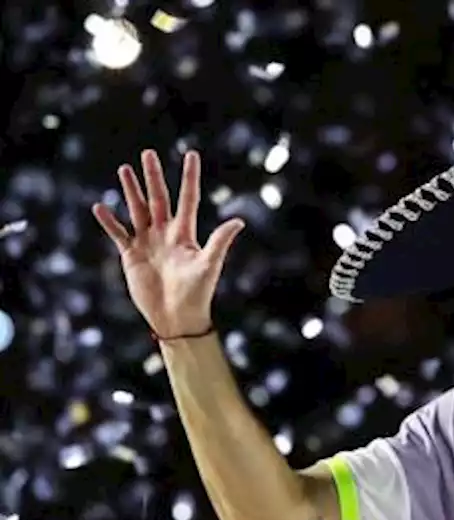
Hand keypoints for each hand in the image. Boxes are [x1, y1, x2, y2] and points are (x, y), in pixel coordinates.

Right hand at [92, 149, 244, 338]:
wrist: (177, 317)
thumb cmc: (197, 293)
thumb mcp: (209, 264)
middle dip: (153, 177)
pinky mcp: (131, 255)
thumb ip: (220, 241)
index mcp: (186, 234)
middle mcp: (166, 234)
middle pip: (158, 199)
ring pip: (138, 210)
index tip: (191, 154)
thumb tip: (239, 221)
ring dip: (131, 191)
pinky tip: (100, 206)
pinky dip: (109, 221)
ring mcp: (147, 243)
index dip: (189, 177)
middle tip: (148, 153)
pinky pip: (118, 233)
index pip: (188, 199)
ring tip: (124, 168)